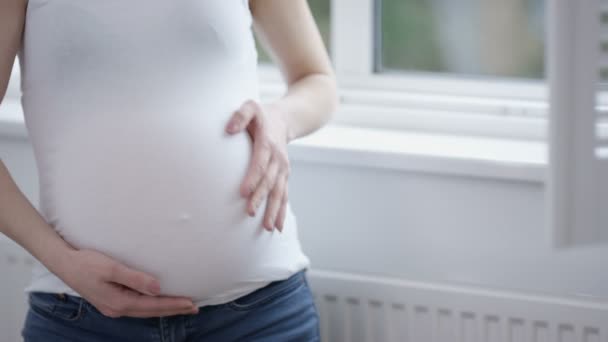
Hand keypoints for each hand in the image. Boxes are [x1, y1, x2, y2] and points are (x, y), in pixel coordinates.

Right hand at [57, 248, 197, 317]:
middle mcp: (117, 308)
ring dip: (164, 309)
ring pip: (145, 311)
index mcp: (119, 302)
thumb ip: (136, 278)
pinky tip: (159, 302)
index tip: (191, 303)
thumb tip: (158, 288)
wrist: (64, 263)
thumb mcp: (112, 268)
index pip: (153, 305)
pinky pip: (138, 307)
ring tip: (182, 306)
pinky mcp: (111, 301)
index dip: (174, 304)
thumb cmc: (87, 262)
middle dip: (173, 309)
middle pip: (151, 311)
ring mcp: (113, 307)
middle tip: (194, 308)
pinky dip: (152, 306)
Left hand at [225, 99, 290, 231]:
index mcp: (268, 143)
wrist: (285, 119)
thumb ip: (240, 115)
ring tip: (268, 228)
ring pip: (280, 192)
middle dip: (261, 198)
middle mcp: (278, 158)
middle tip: (249, 212)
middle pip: (269, 181)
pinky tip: (278, 227)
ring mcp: (283, 169)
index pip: (260, 163)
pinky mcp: (284, 176)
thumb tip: (228, 129)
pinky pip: (284, 195)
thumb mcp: (251, 107)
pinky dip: (282, 211)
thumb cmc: (262, 115)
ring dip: (274, 210)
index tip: (243, 192)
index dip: (253, 178)